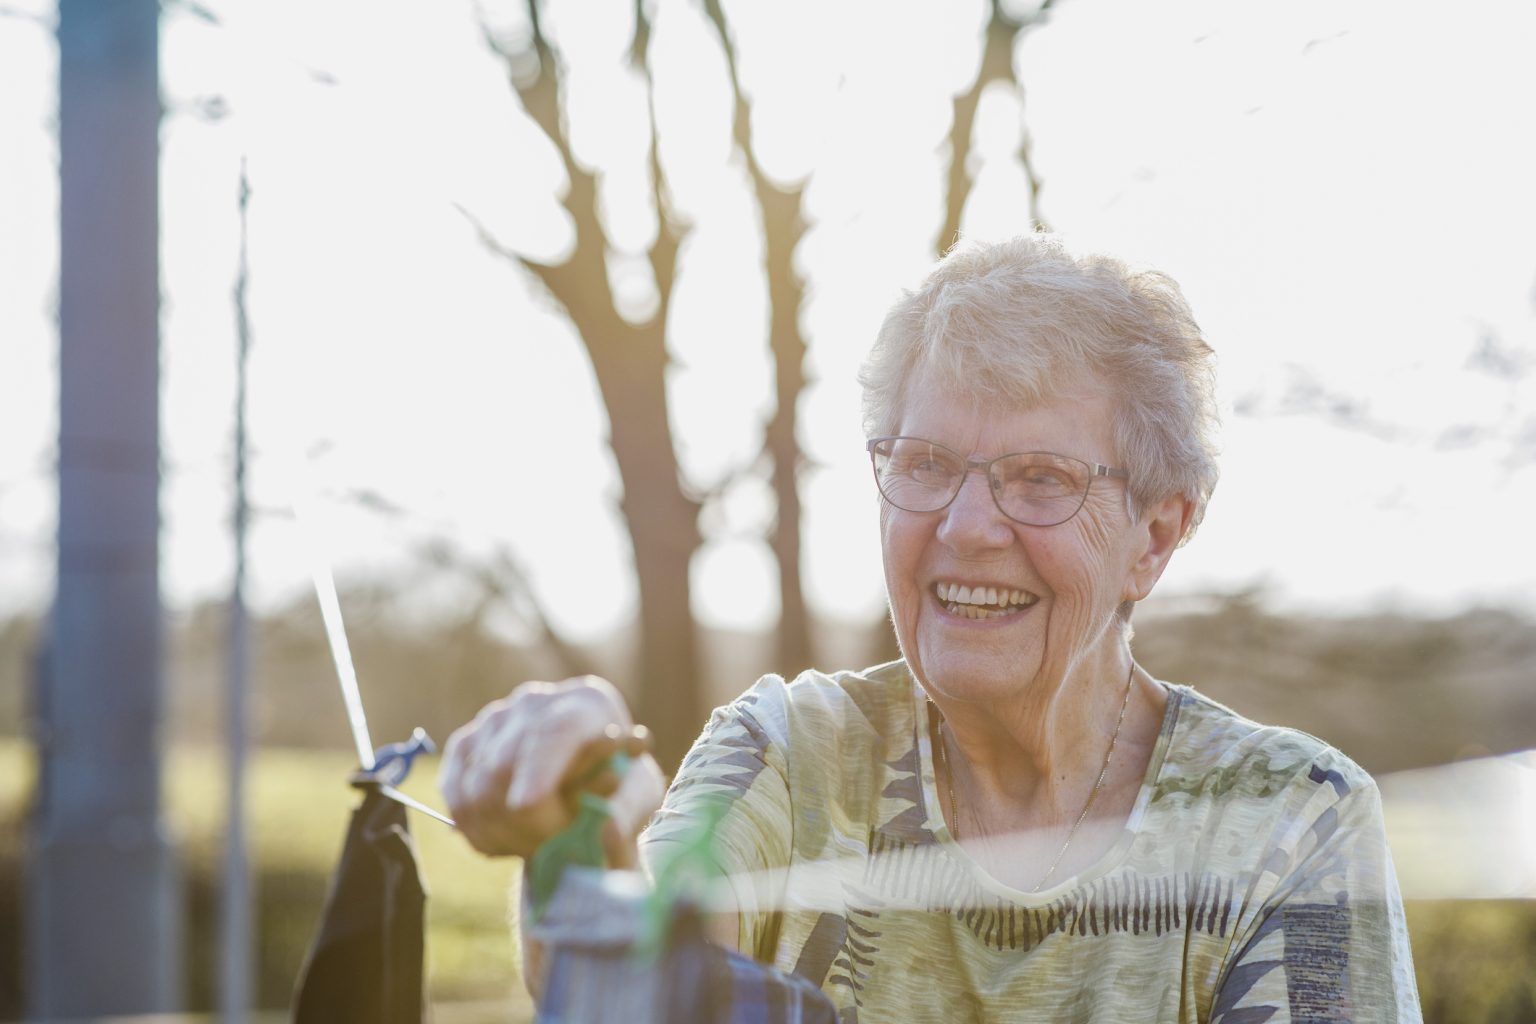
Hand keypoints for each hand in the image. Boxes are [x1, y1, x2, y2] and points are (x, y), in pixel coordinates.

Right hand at [438, 675, 665, 864]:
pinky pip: (457, 799)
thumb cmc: (617, 790)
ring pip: (478, 786)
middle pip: (507, 762)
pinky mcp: (465, 744)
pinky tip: (511, 837)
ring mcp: (495, 720)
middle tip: (553, 849)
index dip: (539, 768)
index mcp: (587, 703)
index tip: (527, 805)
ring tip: (539, 843)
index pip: (556, 731)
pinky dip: (481, 831)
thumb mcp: (639, 798)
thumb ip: (628, 810)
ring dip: (506, 832)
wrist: (584, 789)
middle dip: (527, 821)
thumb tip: (606, 829)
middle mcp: (535, 702)